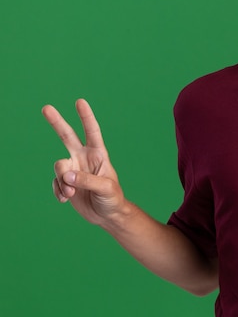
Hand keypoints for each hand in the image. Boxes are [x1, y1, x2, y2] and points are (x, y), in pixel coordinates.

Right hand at [43, 99, 124, 225]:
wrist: (107, 215)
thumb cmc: (113, 198)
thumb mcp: (105, 188)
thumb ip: (87, 181)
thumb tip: (68, 176)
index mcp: (99, 154)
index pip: (92, 132)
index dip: (86, 117)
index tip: (80, 102)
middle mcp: (84, 158)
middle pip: (67, 136)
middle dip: (57, 122)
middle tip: (46, 108)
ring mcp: (73, 169)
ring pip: (58, 166)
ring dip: (63, 181)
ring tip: (72, 194)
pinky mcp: (66, 182)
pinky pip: (55, 183)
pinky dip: (59, 191)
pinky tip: (66, 199)